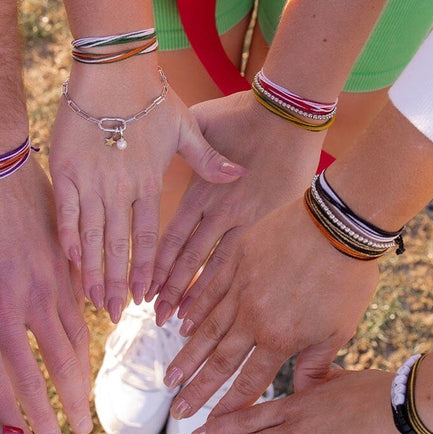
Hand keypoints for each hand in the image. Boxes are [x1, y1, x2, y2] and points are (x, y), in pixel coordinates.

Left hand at [0, 159, 91, 433]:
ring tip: (87, 411)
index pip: (13, 376)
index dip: (26, 413)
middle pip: (53, 368)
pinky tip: (88, 361)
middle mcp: (28, 301)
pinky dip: (87, 341)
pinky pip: (82, 311)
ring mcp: (53, 282)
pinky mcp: (67, 264)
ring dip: (81, 381)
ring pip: (74, 343)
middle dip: (64, 408)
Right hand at [49, 58, 243, 322]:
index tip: (142, 295)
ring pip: (90, 236)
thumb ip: (208, 159)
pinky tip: (68, 261)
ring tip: (91, 299)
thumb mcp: (186, 128)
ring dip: (90, 270)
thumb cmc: (150, 98)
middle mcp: (119, 188)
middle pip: (116, 246)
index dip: (144, 268)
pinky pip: (65, 211)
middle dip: (114, 282)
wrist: (113, 69)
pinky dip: (67, 236)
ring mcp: (90, 181)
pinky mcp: (65, 170)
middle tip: (113, 313)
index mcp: (148, 183)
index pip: (146, 237)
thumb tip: (239, 175)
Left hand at [150, 91, 321, 322]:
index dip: (154, 265)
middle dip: (168, 289)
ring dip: (193, 295)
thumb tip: (162, 137)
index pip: (169, 237)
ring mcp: (242, 219)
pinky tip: (218, 307)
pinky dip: (226, 285)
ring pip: (211, 266)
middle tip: (154, 317)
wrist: (289, 111)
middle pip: (185, 258)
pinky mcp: (267, 223)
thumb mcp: (201, 120)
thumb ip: (185, 142)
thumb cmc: (245, 112)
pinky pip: (242, 261)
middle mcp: (216, 210)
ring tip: (179, 322)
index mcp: (198, 190)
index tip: (142, 290)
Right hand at [164, 196, 379, 420]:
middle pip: (220, 362)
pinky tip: (181, 326)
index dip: (228, 406)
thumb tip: (304, 395)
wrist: (339, 223)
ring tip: (170, 377)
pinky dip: (194, 311)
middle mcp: (253, 319)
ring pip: (207, 329)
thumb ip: (316, 364)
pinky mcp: (237, 261)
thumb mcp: (340, 328)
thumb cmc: (348, 278)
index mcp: (280, 339)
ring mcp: (241, 288)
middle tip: (178, 410)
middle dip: (197, 390)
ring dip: (187, 357)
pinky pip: (209, 291)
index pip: (249, 382)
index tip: (211, 425)